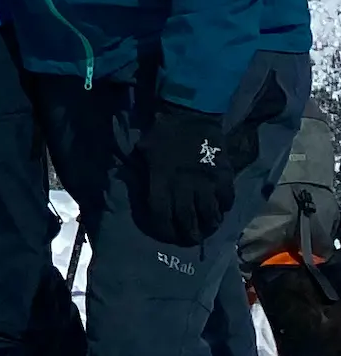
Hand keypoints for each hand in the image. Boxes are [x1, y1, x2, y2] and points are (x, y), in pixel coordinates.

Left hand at [130, 102, 257, 245]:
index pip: (161, 214)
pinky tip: (221, 210)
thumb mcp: (143, 151)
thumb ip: (141, 172)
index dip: (163, 229)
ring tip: (207, 229)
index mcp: (161, 181)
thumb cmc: (163, 133)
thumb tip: (129, 183)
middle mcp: (184, 186)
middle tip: (190, 240)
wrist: (190, 115)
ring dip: (209, 225)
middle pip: (187, 219)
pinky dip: (224, 208)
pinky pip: (227, 199)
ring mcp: (206, 182)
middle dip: (188, 234)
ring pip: (210, 214)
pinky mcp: (224, 176)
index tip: (167, 235)